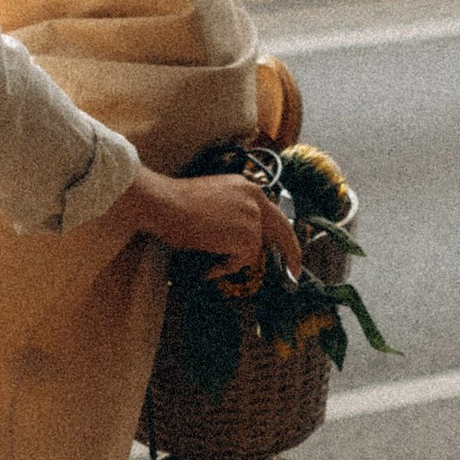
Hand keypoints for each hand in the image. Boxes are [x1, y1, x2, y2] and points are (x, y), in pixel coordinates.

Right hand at [128, 165, 302, 286]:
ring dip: (232, 259)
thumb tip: (239, 240)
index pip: (272, 214)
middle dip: (291, 253)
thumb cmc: (175, 204)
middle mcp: (255, 200)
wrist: (165, 203)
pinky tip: (210, 261)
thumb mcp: (213, 201)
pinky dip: (225, 266)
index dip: (281, 234)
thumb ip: (232, 214)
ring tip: (210, 256)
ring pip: (253, 250)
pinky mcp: (247, 236)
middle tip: (295, 272)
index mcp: (247, 188)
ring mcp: (253, 218)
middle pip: (282, 230)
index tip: (286, 249)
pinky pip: (241, 261)